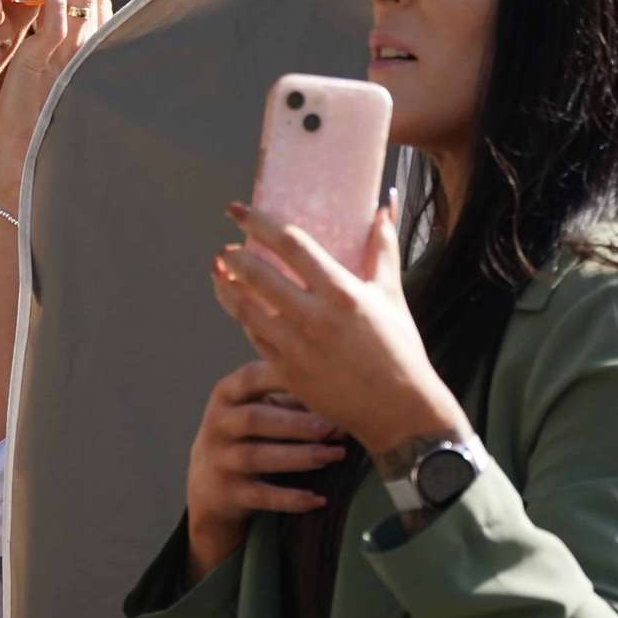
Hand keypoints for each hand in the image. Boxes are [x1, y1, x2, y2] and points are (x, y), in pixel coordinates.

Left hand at [0, 0, 111, 170]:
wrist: (35, 164)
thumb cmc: (41, 130)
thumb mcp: (54, 84)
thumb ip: (59, 53)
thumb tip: (54, 28)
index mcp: (89, 55)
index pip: (98, 4)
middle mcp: (87, 53)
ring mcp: (71, 59)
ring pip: (80, 4)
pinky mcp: (49, 69)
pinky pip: (55, 30)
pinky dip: (55, 5)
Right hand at [185, 360, 345, 583]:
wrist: (208, 483)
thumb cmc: (246, 433)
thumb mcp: (258, 407)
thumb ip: (292, 400)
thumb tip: (342, 406)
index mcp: (226, 394)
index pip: (251, 378)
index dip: (283, 377)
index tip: (320, 378)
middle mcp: (218, 424)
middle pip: (255, 419)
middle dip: (296, 424)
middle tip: (333, 427)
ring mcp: (220, 460)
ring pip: (257, 457)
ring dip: (299, 457)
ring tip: (334, 455)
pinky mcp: (228, 493)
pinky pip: (261, 496)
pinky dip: (290, 499)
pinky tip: (317, 499)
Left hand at [212, 202, 470, 459]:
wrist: (398, 409)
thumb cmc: (399, 348)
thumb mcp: (392, 294)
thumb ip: (384, 248)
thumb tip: (383, 208)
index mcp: (341, 291)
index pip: (290, 244)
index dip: (257, 223)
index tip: (236, 210)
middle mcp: (314, 317)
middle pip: (257, 275)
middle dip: (233, 257)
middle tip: (224, 248)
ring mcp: (297, 347)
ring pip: (246, 309)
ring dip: (226, 287)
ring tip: (218, 273)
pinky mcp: (288, 373)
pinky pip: (254, 338)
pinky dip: (242, 319)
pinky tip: (238, 307)